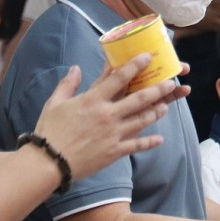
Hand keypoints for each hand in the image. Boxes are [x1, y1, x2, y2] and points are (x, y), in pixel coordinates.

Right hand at [33, 54, 186, 179]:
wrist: (49, 162)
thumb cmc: (49, 131)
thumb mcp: (54, 103)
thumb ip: (68, 84)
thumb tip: (76, 68)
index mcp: (92, 100)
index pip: (118, 78)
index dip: (135, 66)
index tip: (147, 58)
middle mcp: (107, 115)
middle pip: (138, 99)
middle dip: (157, 90)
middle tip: (170, 83)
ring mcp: (113, 134)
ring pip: (141, 120)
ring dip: (156, 112)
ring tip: (166, 106)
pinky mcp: (114, 152)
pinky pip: (136, 145)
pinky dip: (149, 142)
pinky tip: (159, 139)